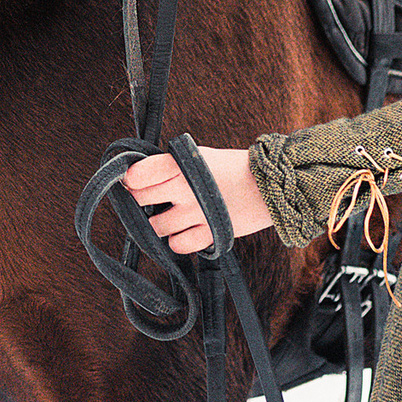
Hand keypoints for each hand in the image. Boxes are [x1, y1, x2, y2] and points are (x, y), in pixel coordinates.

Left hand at [121, 147, 273, 256]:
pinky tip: (186, 230)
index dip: (132, 179)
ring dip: (160, 223)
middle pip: (141, 200)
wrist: (269, 186)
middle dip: (142, 200)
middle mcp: (185, 188)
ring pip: (156, 226)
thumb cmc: (233, 168)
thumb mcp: (200, 156)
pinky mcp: (208, 234)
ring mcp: (196, 213)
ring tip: (173, 215)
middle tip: (152, 199)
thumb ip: (172, 166)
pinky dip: (178, 240)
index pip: (139, 174)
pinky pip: (178, 245)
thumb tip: (140, 178)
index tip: (133, 182)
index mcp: (182, 164)